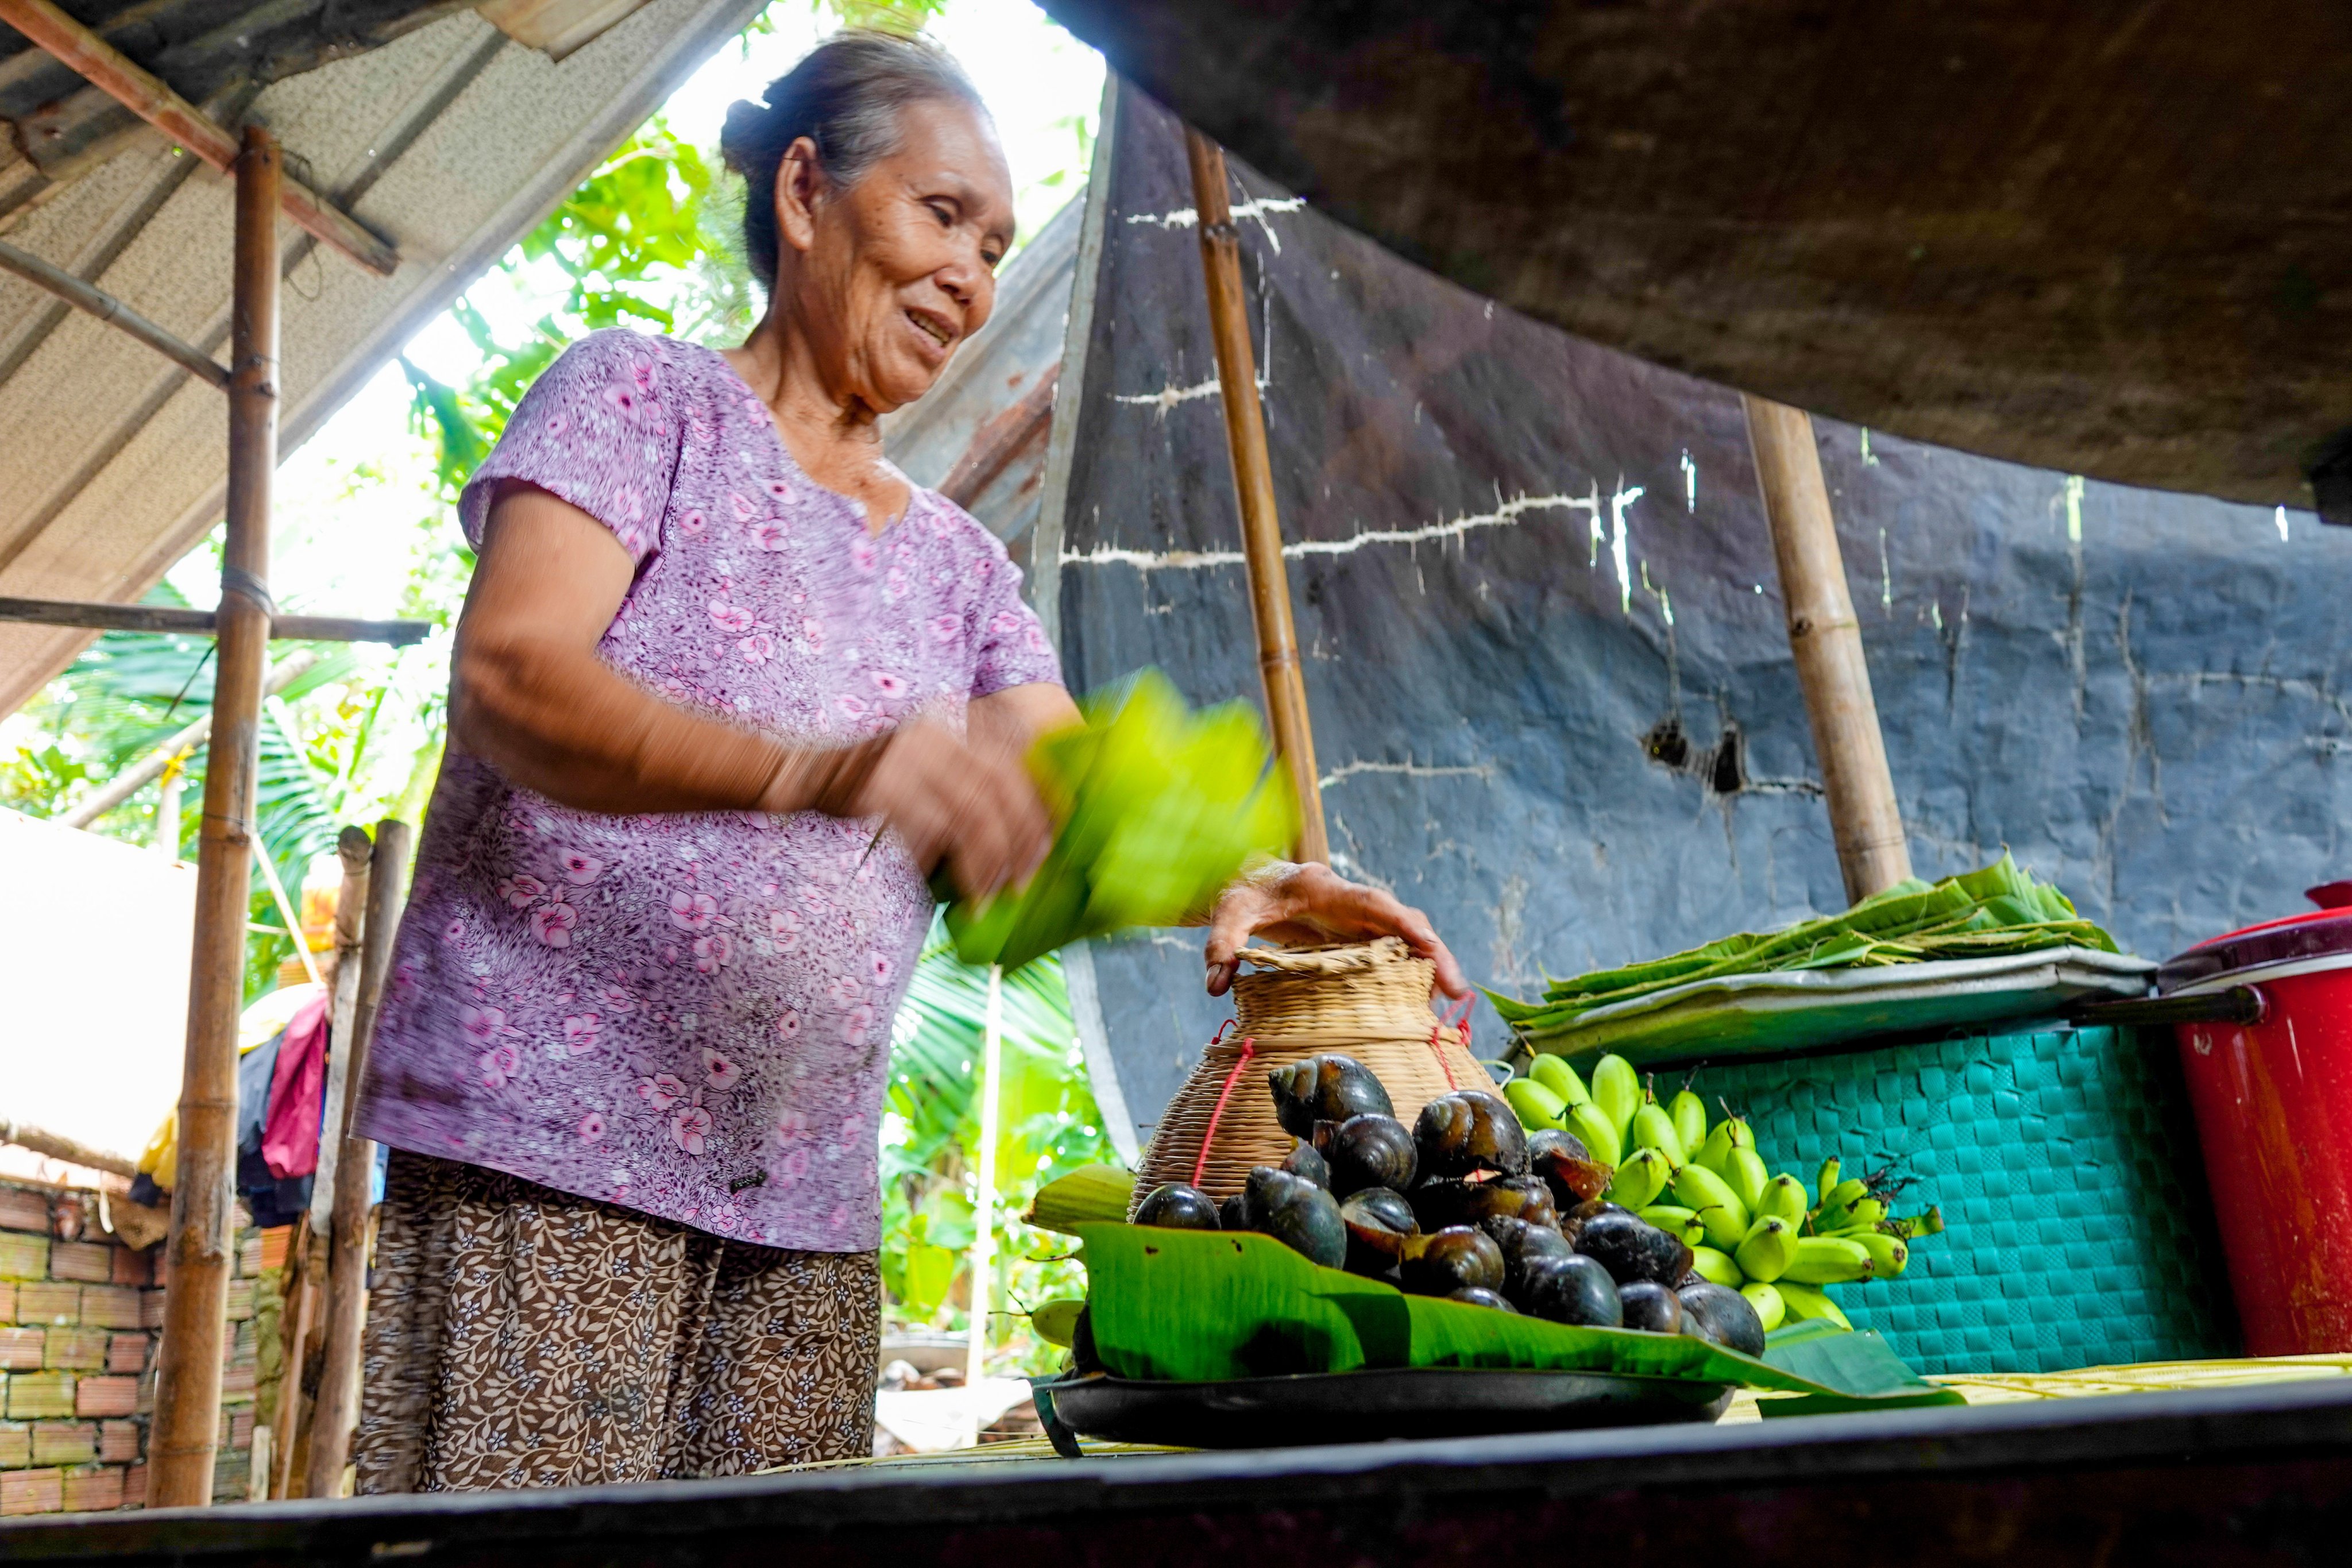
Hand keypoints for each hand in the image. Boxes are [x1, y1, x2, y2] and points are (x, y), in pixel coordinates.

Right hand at [786, 717, 1051, 900]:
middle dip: (1022, 838)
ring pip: (974, 814)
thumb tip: (1015, 832)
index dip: (1040, 801)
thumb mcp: (919, 767)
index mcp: (947, 725)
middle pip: (1001, 787)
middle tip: (1027, 878)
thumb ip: (961, 783)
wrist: (793, 771)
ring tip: (994, 896)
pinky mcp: (883, 788)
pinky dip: (955, 868)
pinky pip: (935, 833)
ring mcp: (907, 759)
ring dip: (991, 863)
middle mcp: (933, 735)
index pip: (1012, 760)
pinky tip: (962, 893)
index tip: (1051, 838)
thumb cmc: (861, 783)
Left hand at [1203, 861, 1470, 999]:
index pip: (1371, 902)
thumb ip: (1220, 944)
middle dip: (1433, 950)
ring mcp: (1357, 918)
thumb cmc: (1241, 895)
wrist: (1247, 883)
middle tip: (1457, 990)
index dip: (1403, 921)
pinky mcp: (1357, 935)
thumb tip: (1216, 984)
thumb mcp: (1227, 913)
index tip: (1429, 942)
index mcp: (1324, 888)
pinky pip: (1392, 949)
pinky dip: (1412, 970)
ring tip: (1451, 1000)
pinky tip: (1425, 999)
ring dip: (1430, 963)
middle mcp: (1350, 900)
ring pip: (1404, 935)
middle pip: (1401, 920)